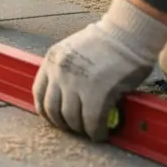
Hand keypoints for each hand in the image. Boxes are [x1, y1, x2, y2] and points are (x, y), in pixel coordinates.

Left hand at [32, 0, 166, 140]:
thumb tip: (68, 98)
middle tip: (73, 129)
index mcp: (52, 60)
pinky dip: (96, 131)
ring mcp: (76, 83)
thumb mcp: (74, 51)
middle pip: (52, 109)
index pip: (38, 93)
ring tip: (88, 131)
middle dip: (62, 123)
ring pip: (70, 118)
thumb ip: (66, 71)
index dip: (46, 111)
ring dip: (79, 129)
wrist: (128, 33)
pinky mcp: (97, 93)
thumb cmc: (107, 42)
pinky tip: (100, 134)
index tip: (53, 119)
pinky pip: (92, 120)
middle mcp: (59, 72)